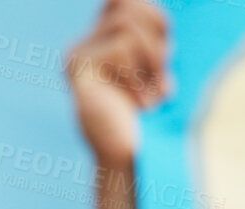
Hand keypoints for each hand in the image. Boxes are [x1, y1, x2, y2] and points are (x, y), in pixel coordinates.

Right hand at [66, 0, 173, 167]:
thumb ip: (153, 40)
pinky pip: (121, 48)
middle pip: (126, 6)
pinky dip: (140, 76)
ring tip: (156, 91)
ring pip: (126, 26)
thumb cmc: (146, 117)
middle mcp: (81, 46)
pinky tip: (139, 104)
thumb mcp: (155, 69)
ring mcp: (76, 56)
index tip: (168, 40)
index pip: (120, 0)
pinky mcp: (77, 68)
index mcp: (97, 44)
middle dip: (157, 34)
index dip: (151, 12)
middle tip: (164, 73)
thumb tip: (159, 14)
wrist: (128, 157)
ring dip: (152, 58)